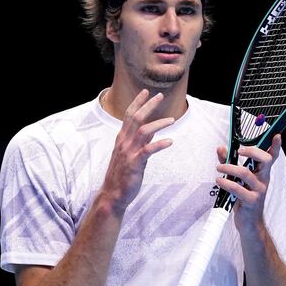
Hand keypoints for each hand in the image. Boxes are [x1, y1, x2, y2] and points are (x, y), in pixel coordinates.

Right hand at [101, 90, 174, 213]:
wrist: (113, 194)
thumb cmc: (122, 174)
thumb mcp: (129, 153)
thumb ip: (139, 141)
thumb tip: (151, 130)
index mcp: (121, 138)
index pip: (128, 115)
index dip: (137, 102)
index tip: (146, 91)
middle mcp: (124, 142)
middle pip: (136, 118)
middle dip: (148, 105)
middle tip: (160, 96)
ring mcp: (129, 152)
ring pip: (144, 131)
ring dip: (159, 123)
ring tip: (172, 120)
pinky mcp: (135, 163)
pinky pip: (148, 150)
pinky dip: (160, 144)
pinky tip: (170, 141)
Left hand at [215, 134, 281, 232]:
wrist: (249, 223)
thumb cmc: (244, 199)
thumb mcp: (237, 179)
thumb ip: (229, 163)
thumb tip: (221, 148)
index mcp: (262, 173)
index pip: (271, 157)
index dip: (275, 146)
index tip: (276, 135)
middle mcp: (263, 180)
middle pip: (265, 160)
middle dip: (253, 151)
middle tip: (239, 150)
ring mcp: (259, 190)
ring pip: (246, 173)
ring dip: (230, 167)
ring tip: (219, 168)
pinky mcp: (251, 201)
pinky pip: (238, 189)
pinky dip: (226, 183)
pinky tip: (219, 181)